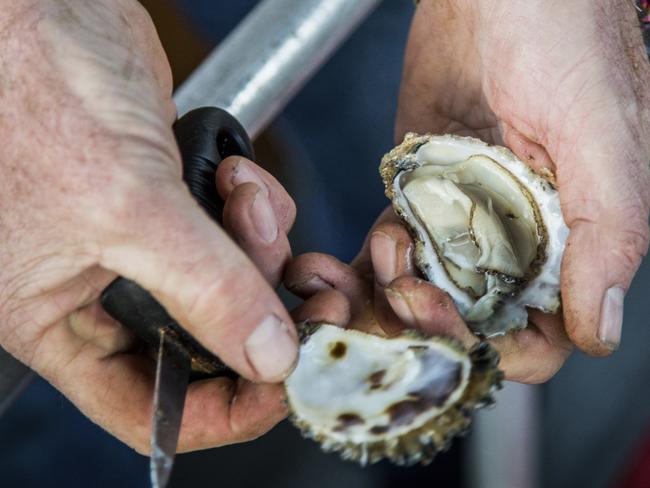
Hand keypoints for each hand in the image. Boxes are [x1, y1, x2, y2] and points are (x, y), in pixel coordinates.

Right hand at [0, 2, 297, 452]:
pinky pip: (238, 230)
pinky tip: (238, 173)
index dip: (220, 411)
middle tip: (299, 286)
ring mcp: (143, 242)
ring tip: (244, 194)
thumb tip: (267, 357)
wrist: (41, 7)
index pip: (146, 406)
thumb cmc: (32, 89)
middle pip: (205, 341)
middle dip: (257, 310)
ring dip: (259, 247)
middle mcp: (100, 288)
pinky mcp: (174, 198)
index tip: (284, 386)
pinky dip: (255, 207)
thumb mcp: (121, 206)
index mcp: (57, 317)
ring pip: (231, 282)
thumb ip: (202, 289)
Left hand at [395, 1, 649, 359]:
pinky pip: (391, 249)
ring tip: (371, 260)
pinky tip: (339, 265)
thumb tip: (600, 329)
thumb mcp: (602, 133)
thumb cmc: (565, 38)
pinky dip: (363, 268)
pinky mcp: (418, 194)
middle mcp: (518, 241)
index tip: (448, 321)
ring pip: (423, 292)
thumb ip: (609, 230)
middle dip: (426, 322)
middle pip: (470, 322)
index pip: (538, 334)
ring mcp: (463, 220)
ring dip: (386, 298)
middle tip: (399, 291)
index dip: (496, 347)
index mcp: (572, 241)